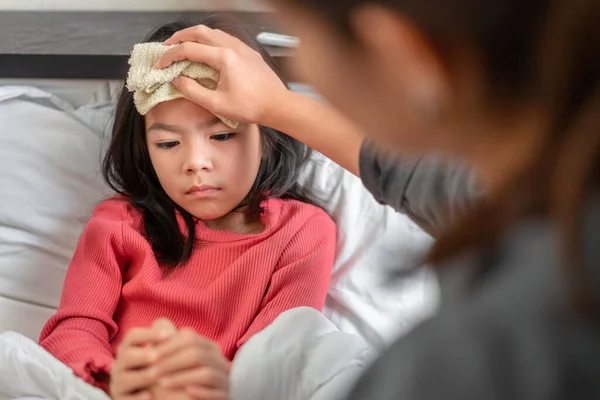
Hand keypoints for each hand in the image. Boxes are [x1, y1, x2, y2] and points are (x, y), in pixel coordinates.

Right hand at [110, 324, 172, 399]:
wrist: (152, 395)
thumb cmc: (158, 370)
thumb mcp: (159, 354)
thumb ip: (163, 340)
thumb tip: (168, 324)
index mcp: (129, 350)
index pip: (133, 336)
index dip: (149, 334)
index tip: (169, 335)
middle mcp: (120, 365)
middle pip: (126, 355)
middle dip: (142, 355)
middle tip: (157, 356)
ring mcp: (118, 384)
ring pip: (123, 378)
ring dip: (141, 376)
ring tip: (156, 375)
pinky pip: (124, 399)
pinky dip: (136, 397)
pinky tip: (149, 395)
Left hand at [154, 328, 228, 399]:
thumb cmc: (178, 382)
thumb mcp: (170, 363)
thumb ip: (165, 344)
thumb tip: (159, 321)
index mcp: (209, 348)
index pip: (190, 339)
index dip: (169, 346)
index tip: (149, 355)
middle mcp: (219, 361)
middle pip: (198, 354)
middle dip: (172, 362)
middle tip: (152, 370)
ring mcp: (224, 379)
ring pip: (207, 373)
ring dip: (182, 377)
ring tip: (162, 383)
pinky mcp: (226, 396)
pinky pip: (218, 392)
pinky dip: (202, 391)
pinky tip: (187, 392)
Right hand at [156, 24, 288, 124]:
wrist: (278, 106)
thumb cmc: (251, 107)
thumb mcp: (217, 104)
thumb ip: (192, 91)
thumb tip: (176, 80)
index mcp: (224, 57)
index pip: (189, 49)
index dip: (170, 56)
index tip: (160, 65)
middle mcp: (233, 47)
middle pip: (199, 32)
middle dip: (179, 38)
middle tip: (167, 47)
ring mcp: (242, 48)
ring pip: (213, 33)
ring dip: (195, 37)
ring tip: (184, 47)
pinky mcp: (249, 53)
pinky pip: (225, 39)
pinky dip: (210, 41)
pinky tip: (206, 51)